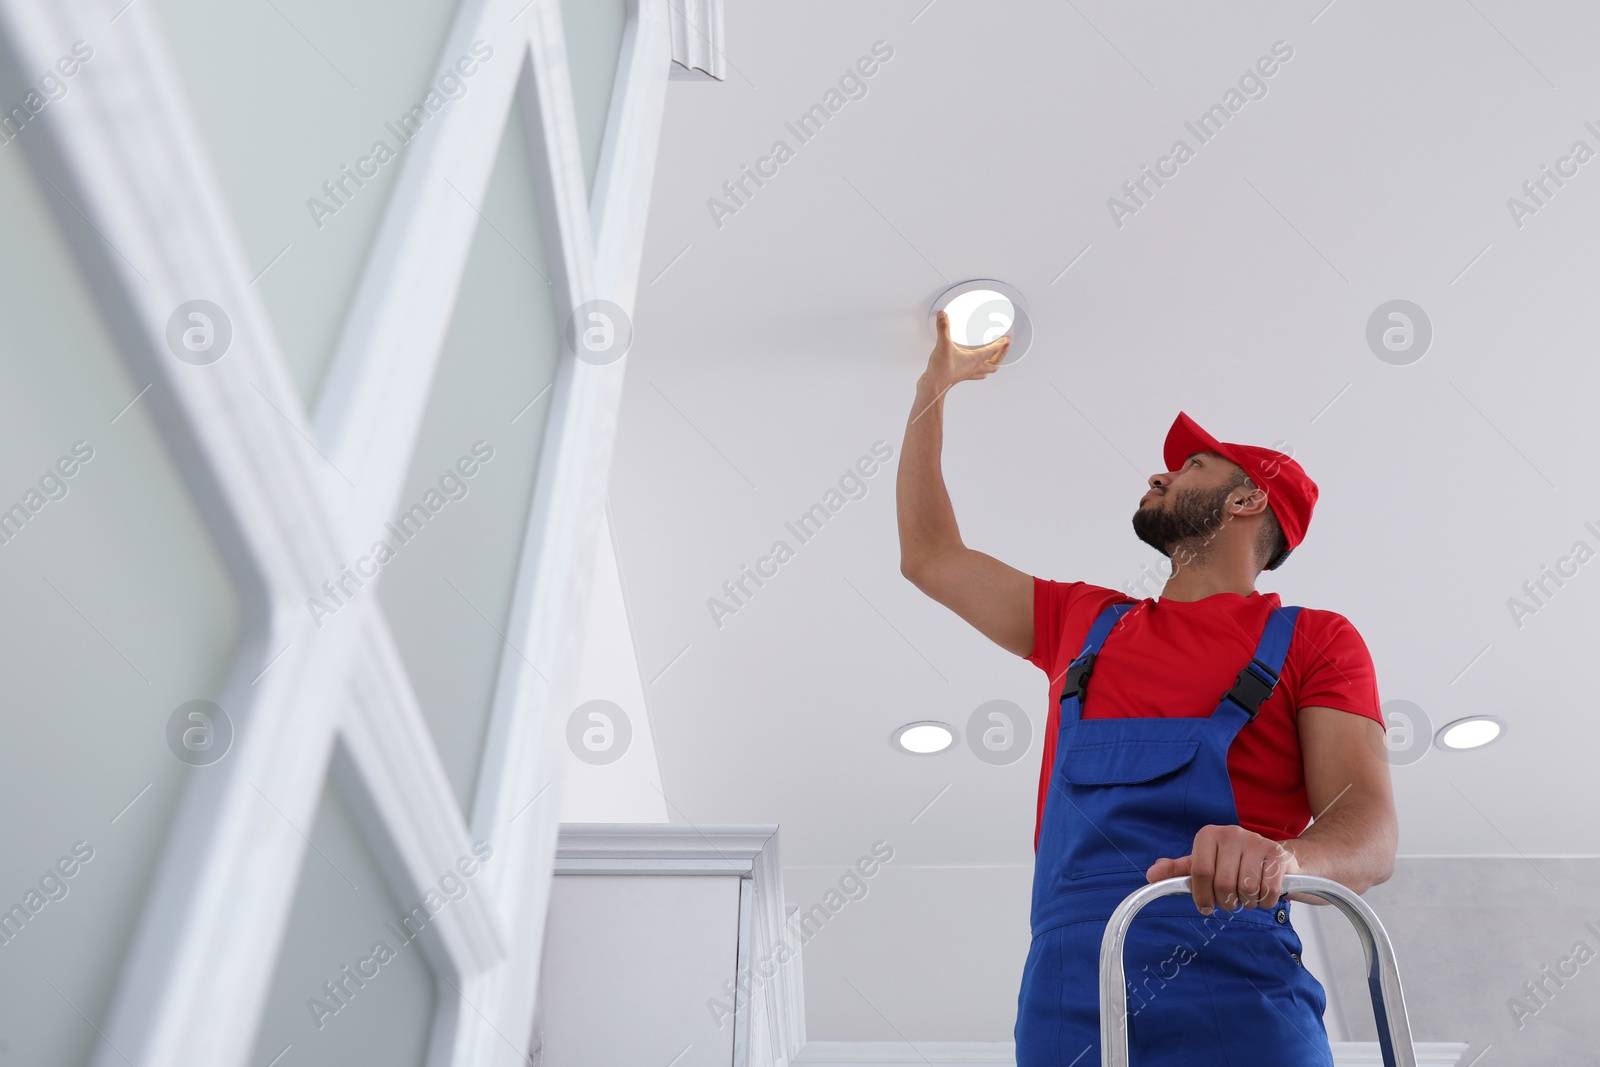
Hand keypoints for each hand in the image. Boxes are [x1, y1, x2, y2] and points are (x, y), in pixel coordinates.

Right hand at [921, 308, 1010, 392]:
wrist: (934, 385)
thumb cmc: (942, 369)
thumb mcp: (943, 345)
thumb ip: (944, 328)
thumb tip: (943, 316)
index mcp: (975, 359)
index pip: (992, 351)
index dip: (1001, 344)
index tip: (1007, 340)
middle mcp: (975, 367)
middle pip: (994, 364)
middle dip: (1001, 356)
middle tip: (1004, 348)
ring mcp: (969, 373)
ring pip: (986, 371)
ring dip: (992, 365)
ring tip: (994, 359)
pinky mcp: (961, 376)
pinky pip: (976, 374)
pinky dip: (980, 370)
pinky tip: (974, 366)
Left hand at [1146, 825, 1299, 914]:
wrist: (1270, 855)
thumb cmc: (1231, 862)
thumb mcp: (1202, 863)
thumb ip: (1177, 871)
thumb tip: (1151, 876)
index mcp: (1208, 835)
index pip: (1200, 872)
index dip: (1202, 895)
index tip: (1205, 906)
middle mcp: (1231, 833)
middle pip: (1223, 883)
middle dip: (1225, 902)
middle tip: (1228, 901)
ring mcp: (1256, 841)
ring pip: (1246, 889)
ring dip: (1245, 902)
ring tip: (1245, 896)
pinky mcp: (1277, 854)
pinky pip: (1268, 890)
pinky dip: (1263, 902)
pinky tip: (1261, 895)